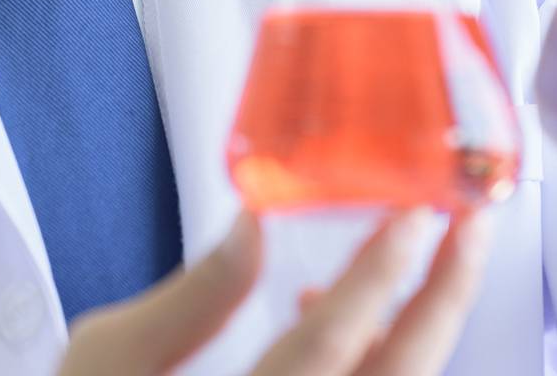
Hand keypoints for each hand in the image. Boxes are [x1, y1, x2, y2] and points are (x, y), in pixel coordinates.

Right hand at [57, 206, 490, 375]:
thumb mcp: (109, 356)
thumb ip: (192, 296)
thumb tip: (254, 221)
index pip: (327, 345)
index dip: (378, 276)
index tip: (413, 216)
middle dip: (441, 300)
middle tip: (464, 228)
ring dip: (415, 328)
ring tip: (404, 256)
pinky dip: (375, 357)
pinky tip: (336, 314)